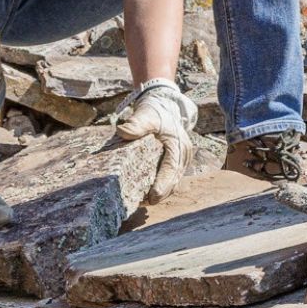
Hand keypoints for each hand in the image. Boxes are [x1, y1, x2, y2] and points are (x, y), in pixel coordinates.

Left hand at [114, 79, 198, 201]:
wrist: (165, 104)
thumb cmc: (155, 110)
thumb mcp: (145, 115)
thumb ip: (135, 124)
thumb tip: (122, 131)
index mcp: (178, 145)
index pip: (171, 169)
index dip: (163, 184)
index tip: (152, 197)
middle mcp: (184, 153)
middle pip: (174, 180)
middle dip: (161, 194)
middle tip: (144, 203)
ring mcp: (183, 158)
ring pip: (174, 181)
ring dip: (162, 192)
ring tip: (144, 201)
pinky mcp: (179, 160)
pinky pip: (173, 177)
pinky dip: (163, 186)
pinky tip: (149, 193)